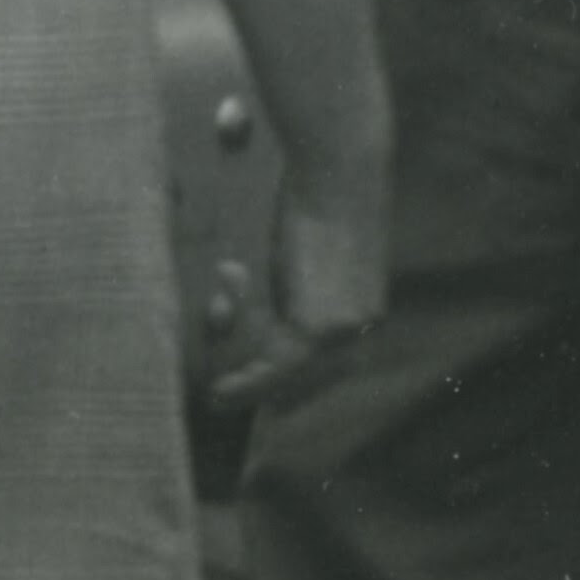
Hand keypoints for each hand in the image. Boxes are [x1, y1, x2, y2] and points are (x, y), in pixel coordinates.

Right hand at [213, 173, 390, 403]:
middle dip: (279, 397)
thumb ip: (297, 270)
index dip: (301, 381)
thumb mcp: (309, 238)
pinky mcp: (322, 326)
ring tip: (215, 401)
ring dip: (253, 395)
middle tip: (239, 407)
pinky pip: (280, 367)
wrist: (338, 172)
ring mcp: (346, 329)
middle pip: (317, 378)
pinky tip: (220, 389)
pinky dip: (248, 383)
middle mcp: (362, 323)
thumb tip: (251, 270)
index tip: (273, 396)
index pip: (334, 359)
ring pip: (295, 378)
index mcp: (364, 302)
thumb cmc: (320, 189)